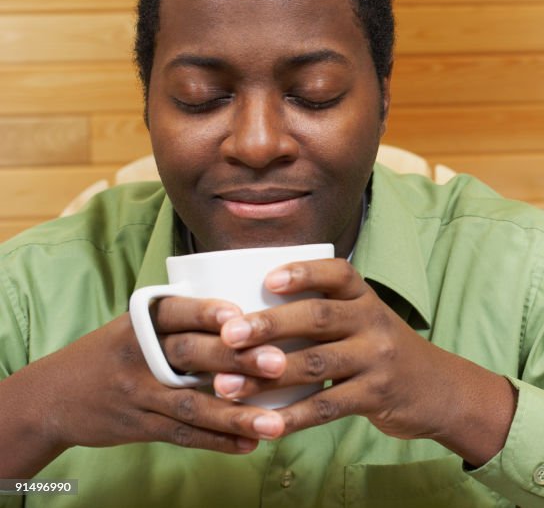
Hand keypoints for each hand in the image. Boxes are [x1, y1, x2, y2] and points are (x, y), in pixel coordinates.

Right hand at [0, 301, 287, 475]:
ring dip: (235, 414)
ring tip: (274, 423)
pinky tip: (249, 444)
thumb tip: (254, 315)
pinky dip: (216, 440)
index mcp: (141, 321)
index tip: (241, 315)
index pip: (176, 311)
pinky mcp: (138, 425)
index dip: (207, 312)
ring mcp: (137, 393)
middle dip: (236, 359)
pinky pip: (182, 434)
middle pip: (190, 354)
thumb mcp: (137, 325)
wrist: (52, 396)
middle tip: (279, 363)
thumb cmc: (116, 352)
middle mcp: (139, 354)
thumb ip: (184, 320)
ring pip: (190, 404)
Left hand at [212, 259, 516, 465]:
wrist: (438, 389)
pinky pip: (327, 406)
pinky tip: (265, 425)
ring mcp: (376, 359)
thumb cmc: (380, 350)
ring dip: (267, 376)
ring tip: (227, 385)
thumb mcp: (363, 320)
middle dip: (270, 325)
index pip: (337, 273)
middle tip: (229, 335)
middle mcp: (373, 322)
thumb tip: (247, 314)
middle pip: (318, 317)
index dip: (303, 272)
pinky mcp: (375, 395)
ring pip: (316, 364)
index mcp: (364, 297)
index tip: (267, 280)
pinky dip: (292, 417)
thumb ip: (322, 314)